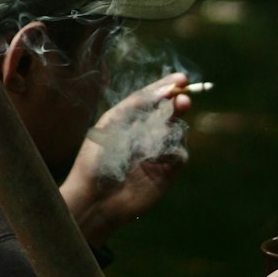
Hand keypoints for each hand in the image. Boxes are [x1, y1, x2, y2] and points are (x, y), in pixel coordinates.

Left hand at [59, 73, 192, 247]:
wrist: (94, 198)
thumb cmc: (96, 159)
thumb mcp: (111, 123)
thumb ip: (135, 104)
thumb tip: (162, 90)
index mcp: (130, 120)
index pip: (152, 99)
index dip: (166, 88)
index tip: (181, 78)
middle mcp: (146, 134)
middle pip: (168, 112)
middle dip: (177, 102)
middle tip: (184, 96)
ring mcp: (157, 154)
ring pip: (177, 132)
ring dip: (177, 123)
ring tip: (177, 114)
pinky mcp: (166, 174)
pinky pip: (179, 155)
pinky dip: (175, 150)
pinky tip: (164, 150)